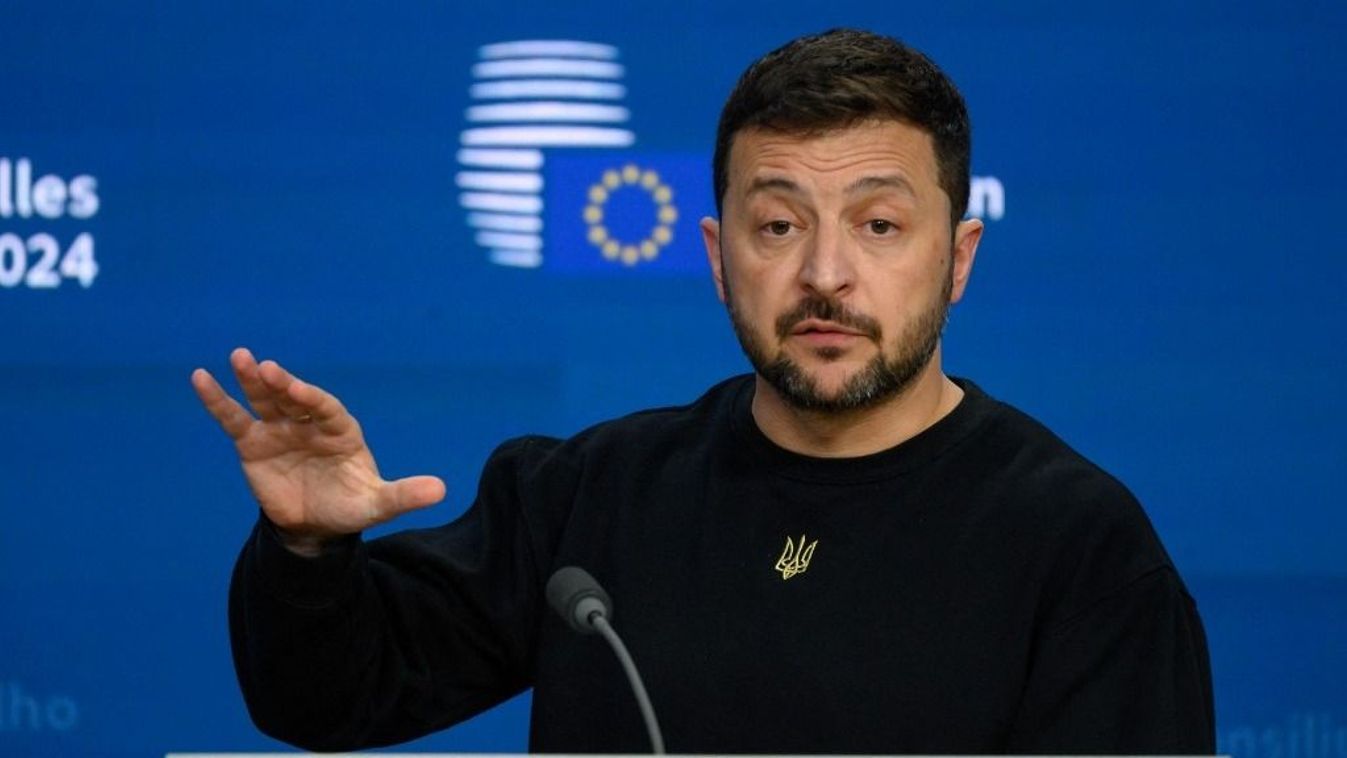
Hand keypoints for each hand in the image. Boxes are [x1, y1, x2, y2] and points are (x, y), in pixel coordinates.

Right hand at [191, 348, 445, 555]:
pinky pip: (234, 418)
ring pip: (264, 399)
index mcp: (341, 430)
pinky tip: (201, 378)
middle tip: (264, 367)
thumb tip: (441, 490)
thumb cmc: (349, 506)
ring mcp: (280, 429)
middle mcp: (309, 422)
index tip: (299, 391)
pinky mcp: (253, 442)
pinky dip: (218, 400)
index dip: (313, 399)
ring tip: (239, 357)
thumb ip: (404, 495)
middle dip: (281, 384)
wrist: (315, 526)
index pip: (327, 409)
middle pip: (294, 398)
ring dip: (250, 380)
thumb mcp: (377, 504)